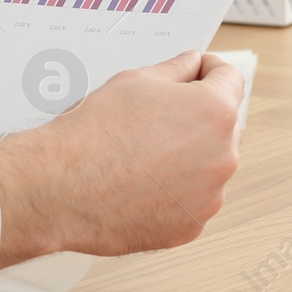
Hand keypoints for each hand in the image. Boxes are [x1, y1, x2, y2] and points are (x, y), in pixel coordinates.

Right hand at [0, 50, 243, 268]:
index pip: (230, 79)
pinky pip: (191, 200)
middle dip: (196, 117)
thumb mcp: (134, 81)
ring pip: (206, 166)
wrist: (61, 187)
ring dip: (186, 157)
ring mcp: (209, 197)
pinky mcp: (191, 226)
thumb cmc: (93, 134)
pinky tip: (139, 182)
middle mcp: (222, 156)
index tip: (198, 73)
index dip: (209, 70)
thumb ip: (175, 70)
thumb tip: (190, 65)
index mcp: (214, 112)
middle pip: (222, 125)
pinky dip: (172, 191)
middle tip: (155, 117)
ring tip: (140, 154)